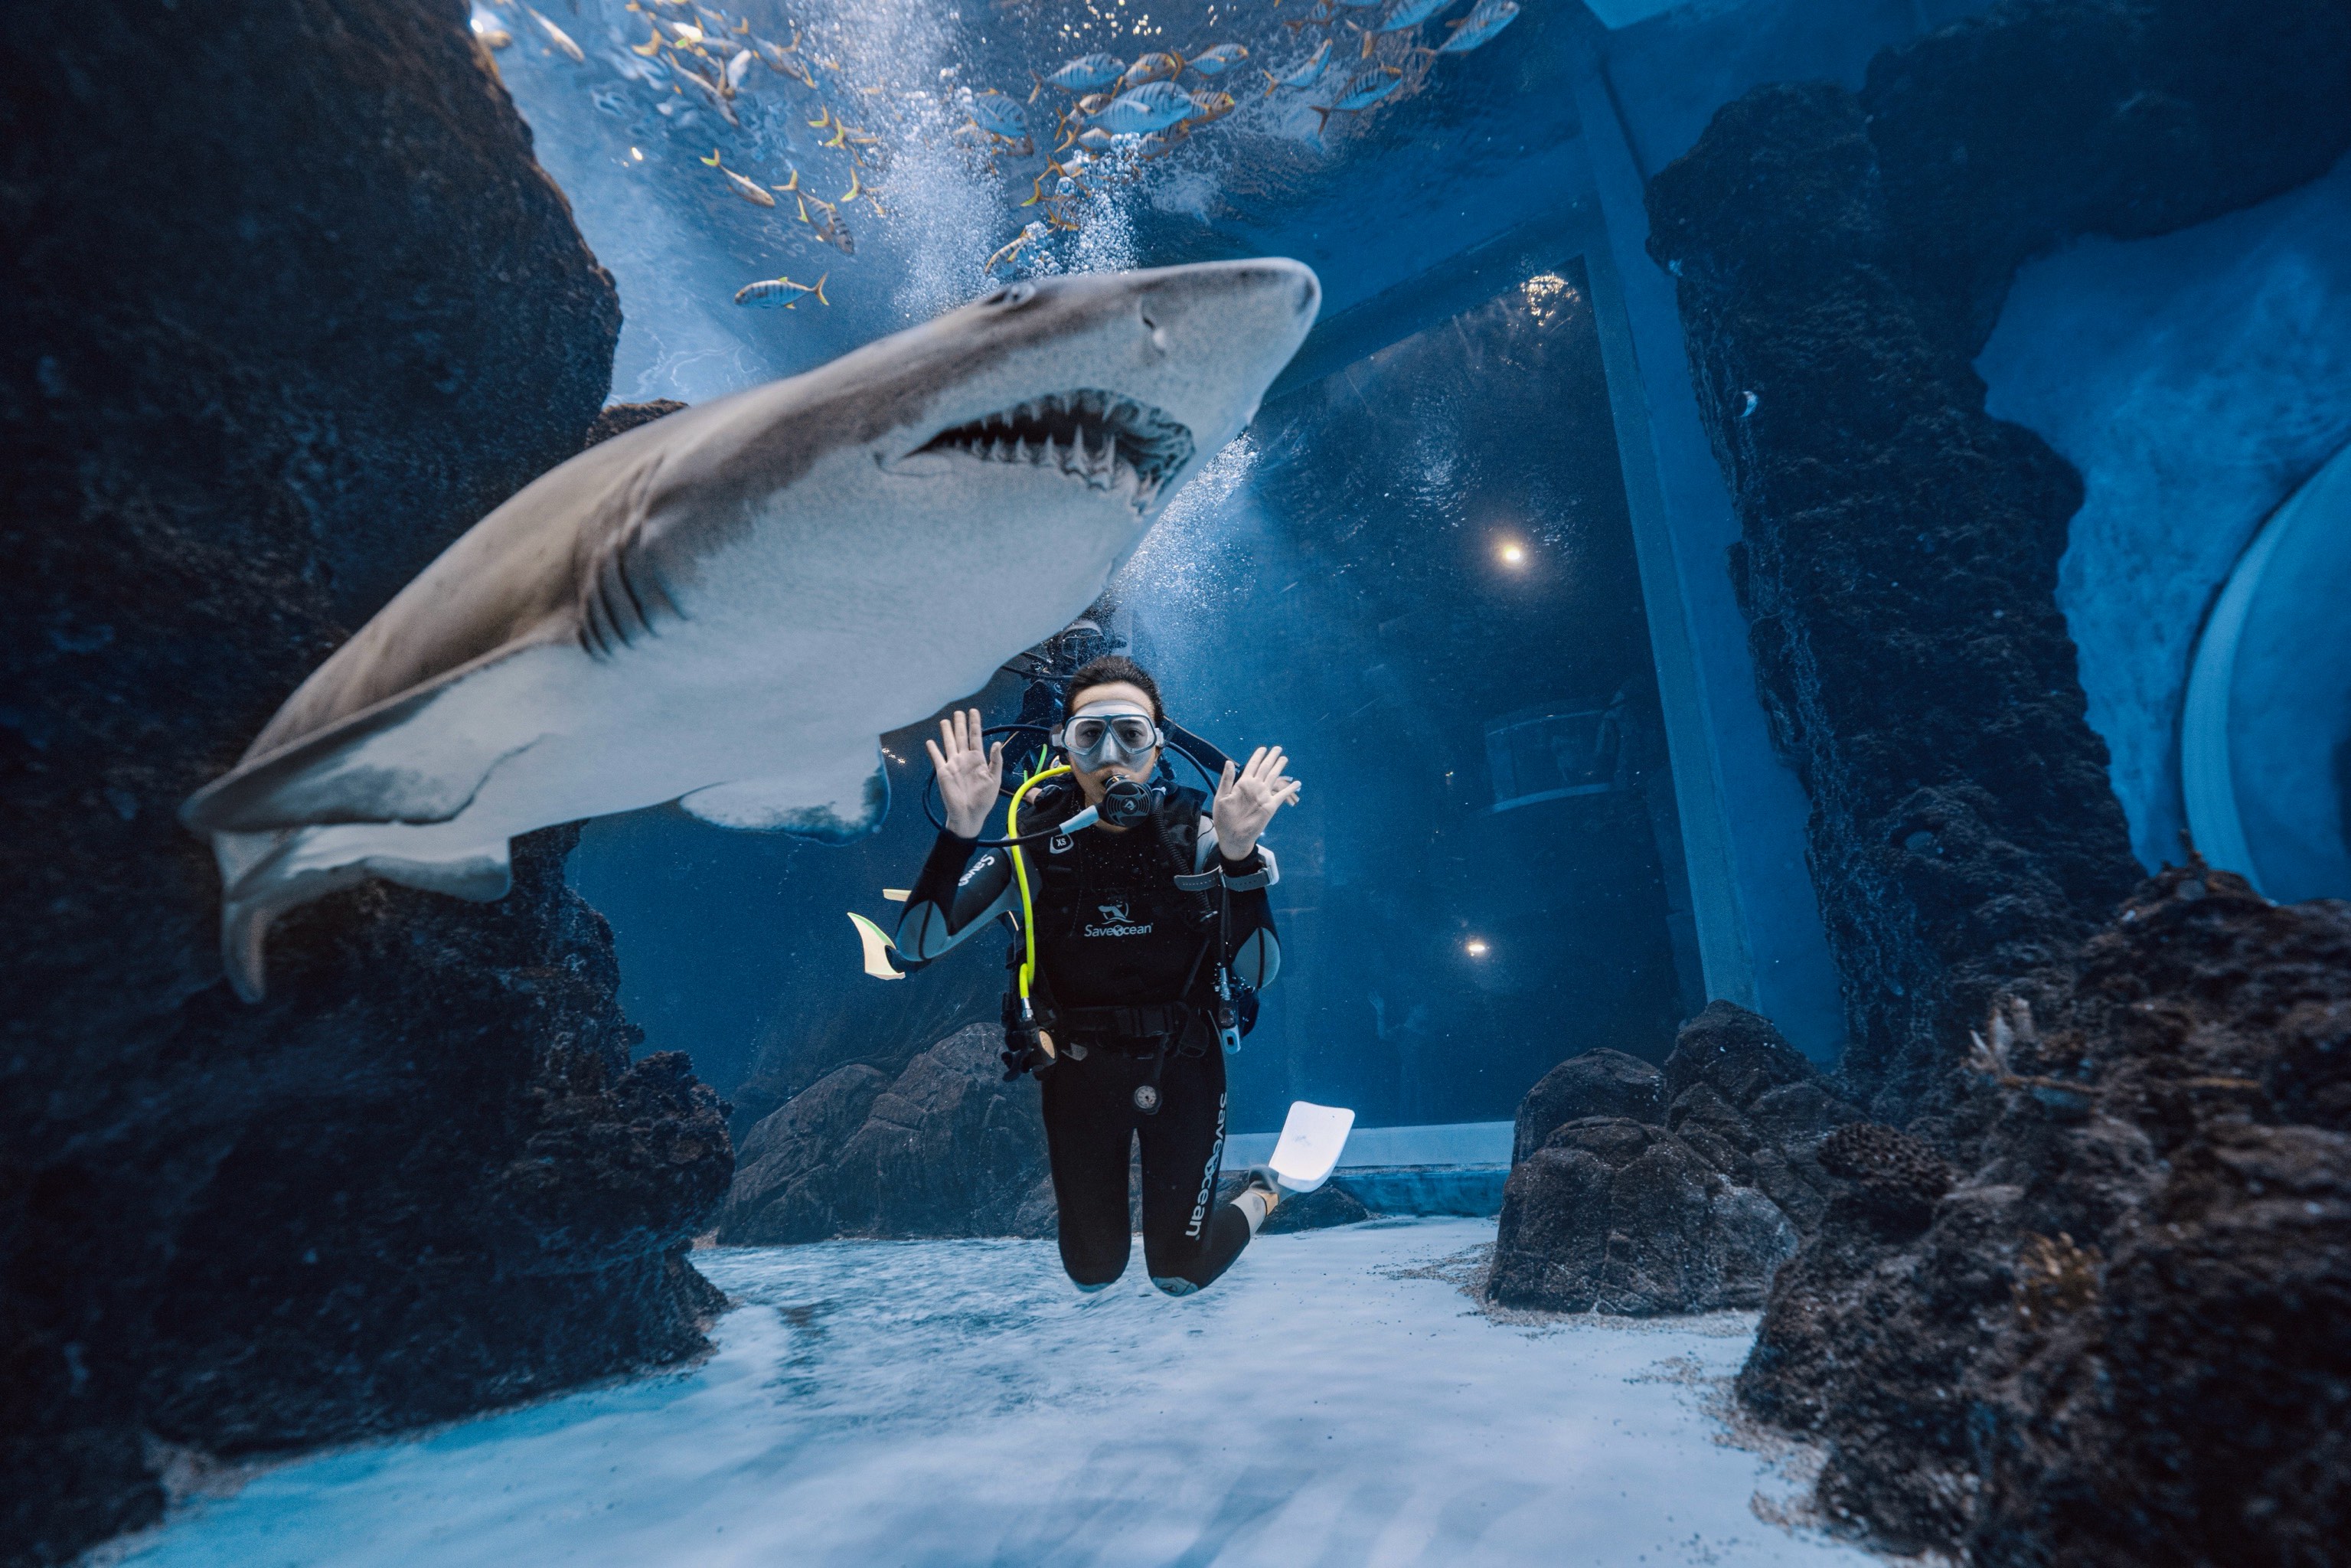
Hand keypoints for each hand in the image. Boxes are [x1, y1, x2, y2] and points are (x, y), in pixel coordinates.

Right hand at [926, 708, 1003, 839]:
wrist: (969, 814)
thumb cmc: (984, 799)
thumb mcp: (994, 779)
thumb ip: (996, 761)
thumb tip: (997, 742)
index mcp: (978, 759)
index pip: (976, 736)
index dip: (975, 724)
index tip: (974, 711)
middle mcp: (964, 759)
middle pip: (961, 736)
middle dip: (960, 724)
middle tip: (958, 711)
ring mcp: (953, 764)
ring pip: (948, 743)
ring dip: (946, 732)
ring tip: (944, 721)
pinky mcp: (943, 772)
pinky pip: (937, 758)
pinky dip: (933, 750)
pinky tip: (930, 741)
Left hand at [1212, 745, 1299, 861]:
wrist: (1233, 836)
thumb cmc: (1224, 818)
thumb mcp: (1221, 797)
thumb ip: (1227, 779)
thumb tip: (1229, 761)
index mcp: (1242, 784)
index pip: (1252, 765)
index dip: (1258, 756)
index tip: (1263, 748)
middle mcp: (1255, 787)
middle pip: (1265, 768)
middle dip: (1271, 758)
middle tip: (1278, 748)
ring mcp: (1263, 796)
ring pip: (1274, 777)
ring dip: (1279, 767)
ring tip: (1284, 759)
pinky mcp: (1270, 806)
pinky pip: (1282, 795)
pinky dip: (1290, 789)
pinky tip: (1297, 783)